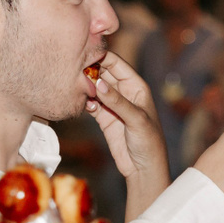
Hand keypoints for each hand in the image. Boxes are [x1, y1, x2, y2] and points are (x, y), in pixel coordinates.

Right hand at [85, 53, 166, 182]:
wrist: (143, 168)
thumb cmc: (149, 142)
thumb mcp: (136, 119)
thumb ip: (117, 101)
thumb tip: (98, 83)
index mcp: (136, 86)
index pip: (117, 64)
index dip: (102, 57)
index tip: (84, 54)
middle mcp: (124, 92)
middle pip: (103, 73)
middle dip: (90, 71)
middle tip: (74, 71)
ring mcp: (112, 104)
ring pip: (95, 88)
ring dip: (85, 87)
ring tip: (75, 88)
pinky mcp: (103, 117)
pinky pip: (90, 103)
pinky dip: (85, 102)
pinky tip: (83, 105)